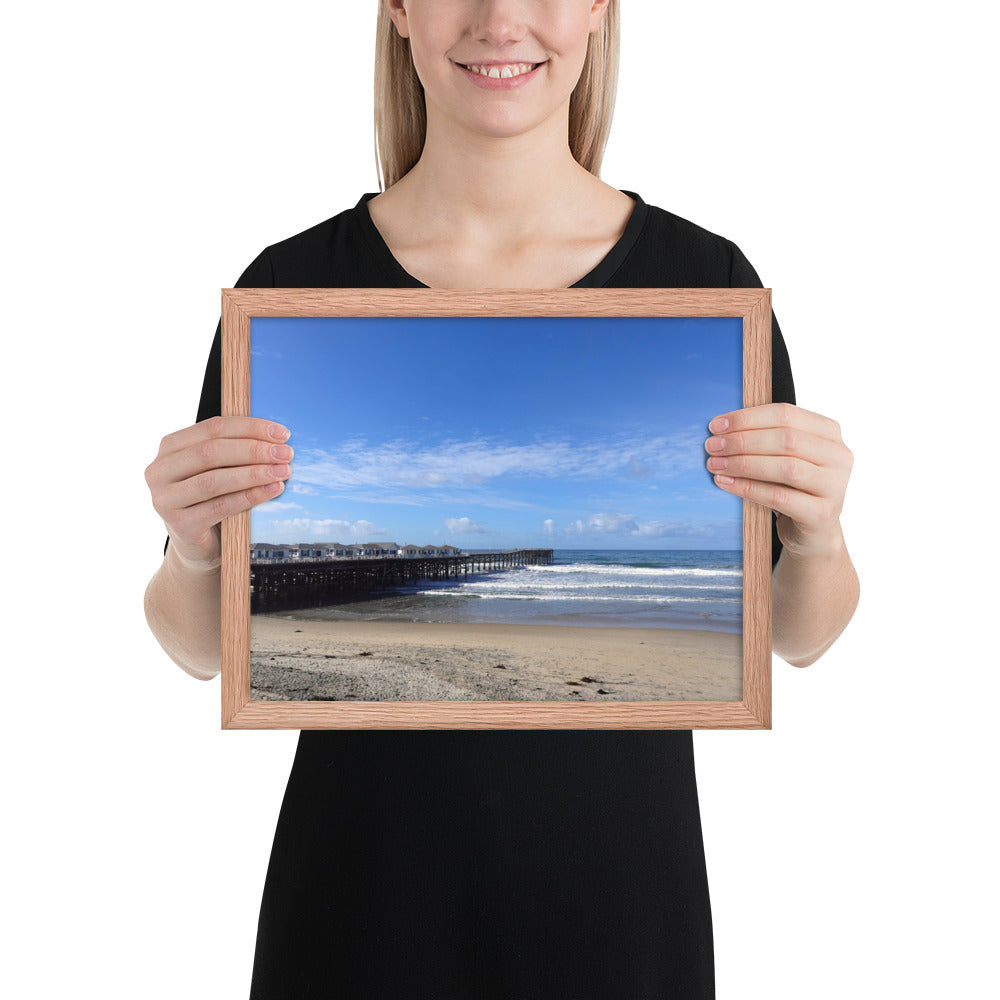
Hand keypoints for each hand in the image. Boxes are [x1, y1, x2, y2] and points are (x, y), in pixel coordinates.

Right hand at [145, 416, 292, 570]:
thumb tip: (277, 438)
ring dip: (254, 473)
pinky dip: (250, 496)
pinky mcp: (179, 525)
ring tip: (283, 471)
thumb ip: (234, 450)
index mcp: (170, 448)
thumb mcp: (217, 469)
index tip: (282, 434)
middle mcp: (159, 471)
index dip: (250, 427)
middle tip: (285, 453)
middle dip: (254, 450)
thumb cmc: (211, 499)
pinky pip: (221, 507)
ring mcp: (165, 499)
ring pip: (215, 480)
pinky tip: (272, 490)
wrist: (198, 545)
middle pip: (212, 452)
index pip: (213, 428)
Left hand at [704, 402, 852, 559]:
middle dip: (742, 441)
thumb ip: (763, 438)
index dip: (747, 418)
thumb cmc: (792, 488)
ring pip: (786, 467)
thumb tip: (720, 428)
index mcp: (829, 432)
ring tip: (715, 464)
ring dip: (743, 463)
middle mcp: (839, 456)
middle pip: (786, 439)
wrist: (812, 533)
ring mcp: (835, 486)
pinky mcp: (822, 514)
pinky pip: (780, 497)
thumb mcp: (782, 457)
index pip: (786, 414)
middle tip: (712, 446)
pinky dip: (748, 488)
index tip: (716, 425)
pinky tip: (725, 482)